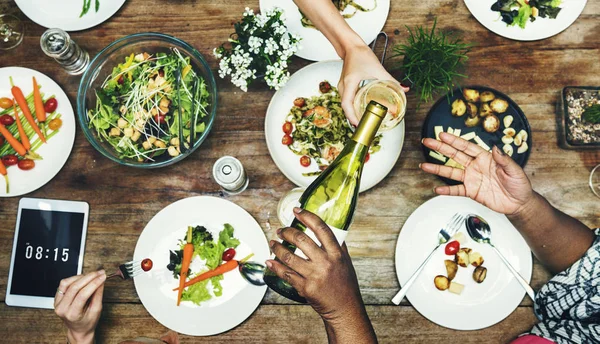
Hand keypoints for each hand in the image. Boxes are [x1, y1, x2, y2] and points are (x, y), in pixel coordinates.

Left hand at [55, 270, 105, 343]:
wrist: (78, 329)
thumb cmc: (87, 322)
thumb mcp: (96, 310)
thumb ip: (98, 295)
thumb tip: (101, 280)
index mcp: (72, 314)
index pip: (83, 294)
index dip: (94, 283)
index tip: (103, 276)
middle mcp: (62, 308)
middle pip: (74, 287)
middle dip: (89, 277)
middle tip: (99, 273)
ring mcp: (57, 303)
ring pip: (67, 283)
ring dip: (81, 277)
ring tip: (92, 276)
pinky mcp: (57, 298)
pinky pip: (64, 284)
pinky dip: (74, 279)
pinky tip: (82, 279)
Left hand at [266, 208, 375, 342]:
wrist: (345, 308)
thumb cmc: (345, 284)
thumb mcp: (345, 261)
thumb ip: (337, 245)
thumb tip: (327, 228)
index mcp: (337, 253)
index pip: (321, 229)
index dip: (308, 217)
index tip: (297, 210)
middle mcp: (326, 262)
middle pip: (301, 240)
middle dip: (287, 232)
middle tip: (281, 230)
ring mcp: (315, 275)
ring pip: (289, 256)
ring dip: (277, 247)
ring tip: (272, 243)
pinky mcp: (306, 287)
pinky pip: (285, 274)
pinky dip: (275, 266)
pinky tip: (270, 261)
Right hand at [338, 43, 408, 125]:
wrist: (351, 46)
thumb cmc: (361, 55)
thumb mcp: (378, 69)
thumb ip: (391, 80)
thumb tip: (404, 89)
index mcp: (349, 83)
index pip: (347, 104)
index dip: (351, 116)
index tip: (358, 124)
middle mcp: (343, 86)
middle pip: (346, 107)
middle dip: (353, 118)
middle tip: (364, 126)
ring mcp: (342, 87)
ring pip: (346, 104)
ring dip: (353, 113)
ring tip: (362, 121)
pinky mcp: (344, 86)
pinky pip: (347, 100)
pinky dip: (352, 107)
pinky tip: (360, 110)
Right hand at [421, 132, 533, 214]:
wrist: (519, 203)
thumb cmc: (519, 184)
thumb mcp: (515, 170)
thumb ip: (504, 159)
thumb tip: (496, 148)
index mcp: (485, 158)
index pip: (467, 147)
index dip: (454, 141)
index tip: (442, 135)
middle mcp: (475, 166)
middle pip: (454, 155)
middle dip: (440, 148)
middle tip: (427, 142)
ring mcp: (472, 179)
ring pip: (451, 172)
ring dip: (437, 169)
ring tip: (424, 166)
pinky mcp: (471, 192)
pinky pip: (456, 190)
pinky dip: (447, 190)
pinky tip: (437, 189)